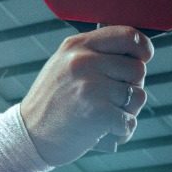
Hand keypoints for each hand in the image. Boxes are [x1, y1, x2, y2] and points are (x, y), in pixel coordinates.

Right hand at [18, 26, 151, 165]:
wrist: (28, 136)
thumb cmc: (52, 104)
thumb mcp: (64, 66)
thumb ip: (95, 55)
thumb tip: (137, 55)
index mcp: (76, 46)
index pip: (127, 35)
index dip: (142, 48)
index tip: (142, 58)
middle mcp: (82, 61)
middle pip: (138, 70)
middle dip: (130, 87)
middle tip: (108, 100)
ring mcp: (89, 86)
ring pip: (137, 96)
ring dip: (127, 111)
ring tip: (103, 116)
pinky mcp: (96, 112)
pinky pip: (129, 120)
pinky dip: (121, 131)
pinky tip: (103, 132)